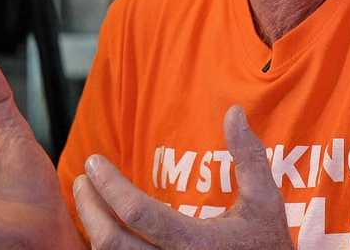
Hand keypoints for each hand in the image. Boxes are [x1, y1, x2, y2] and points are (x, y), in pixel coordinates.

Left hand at [74, 106, 292, 249]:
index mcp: (196, 243)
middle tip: (82, 180)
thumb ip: (249, 158)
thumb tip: (233, 113)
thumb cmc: (268, 246)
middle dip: (88, 208)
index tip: (94, 162)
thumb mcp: (265, 201)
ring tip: (87, 202)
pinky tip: (104, 231)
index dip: (109, 186)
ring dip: (91, 230)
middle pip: (110, 242)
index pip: (137, 213)